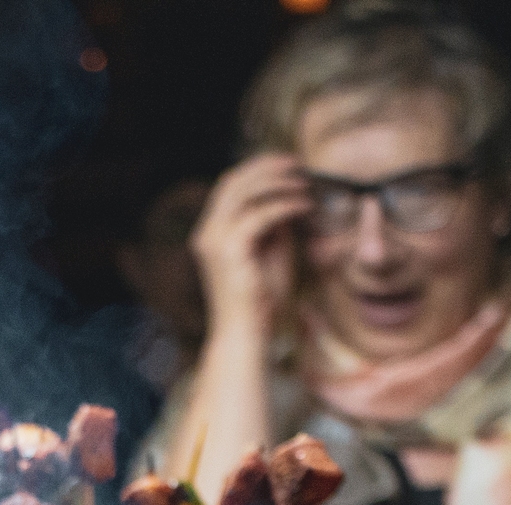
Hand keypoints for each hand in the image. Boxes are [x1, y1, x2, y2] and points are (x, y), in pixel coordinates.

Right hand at [191, 153, 310, 341]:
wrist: (246, 335)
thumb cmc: (260, 303)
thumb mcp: (270, 254)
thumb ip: (274, 227)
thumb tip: (287, 199)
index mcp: (211, 233)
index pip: (229, 186)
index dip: (257, 168)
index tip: (286, 165)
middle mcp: (207, 232)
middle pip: (234, 180)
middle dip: (267, 166)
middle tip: (297, 164)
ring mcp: (214, 240)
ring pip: (245, 190)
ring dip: (278, 181)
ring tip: (303, 184)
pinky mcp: (230, 249)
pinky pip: (261, 214)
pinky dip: (285, 205)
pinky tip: (303, 206)